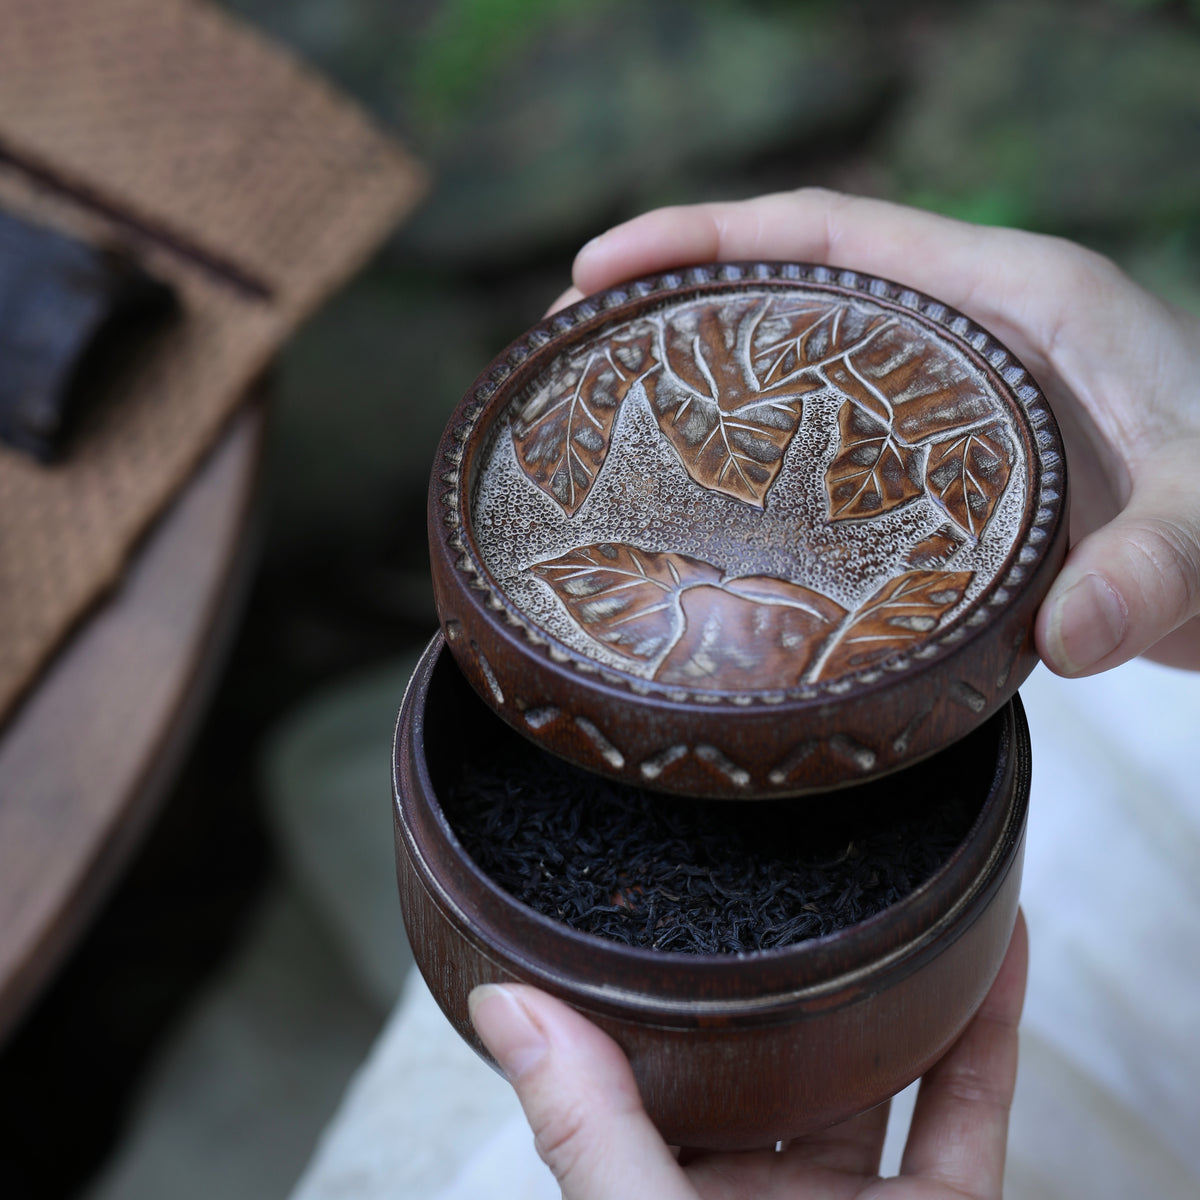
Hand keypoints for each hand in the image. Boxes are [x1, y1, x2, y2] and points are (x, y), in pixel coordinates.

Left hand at [469, 912, 1027, 1199]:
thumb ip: (585, 1133)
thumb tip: (502, 1002)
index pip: (649, 1074)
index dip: (652, 991)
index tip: (650, 895)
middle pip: (770, 1064)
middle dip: (784, 974)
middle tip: (787, 864)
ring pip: (878, 1075)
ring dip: (898, 980)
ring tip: (894, 878)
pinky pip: (968, 1119)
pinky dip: (985, 1034)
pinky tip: (993, 947)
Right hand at [550, 190, 1199, 675]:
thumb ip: (1151, 569)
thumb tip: (1064, 636)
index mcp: (1014, 300)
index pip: (832, 234)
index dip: (707, 236)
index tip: (601, 267)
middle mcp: (971, 334)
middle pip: (793, 285)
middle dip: (676, 296)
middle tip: (572, 344)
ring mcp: (953, 400)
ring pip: (801, 362)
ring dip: (707, 371)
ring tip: (610, 408)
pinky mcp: (946, 465)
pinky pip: (826, 437)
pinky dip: (756, 448)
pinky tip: (709, 498)